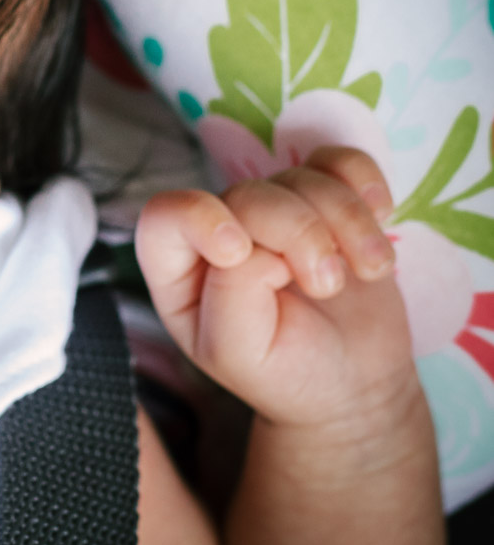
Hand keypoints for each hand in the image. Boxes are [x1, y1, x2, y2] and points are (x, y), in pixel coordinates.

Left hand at [136, 146, 415, 429]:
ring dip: (348, 222)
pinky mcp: (326, 201)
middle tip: (326, 285)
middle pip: (248, 193)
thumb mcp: (240, 353)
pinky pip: (341, 160)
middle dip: (298, 232)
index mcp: (180, 270)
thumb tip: (253, 245)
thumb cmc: (287, 373)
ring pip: (301, 177)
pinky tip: (381, 221)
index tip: (238, 252)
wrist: (356, 384)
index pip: (165, 216)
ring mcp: (274, 213)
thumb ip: (230, 293)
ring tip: (365, 272)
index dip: (198, 218)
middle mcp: (220, 232)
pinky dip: (366, 185)